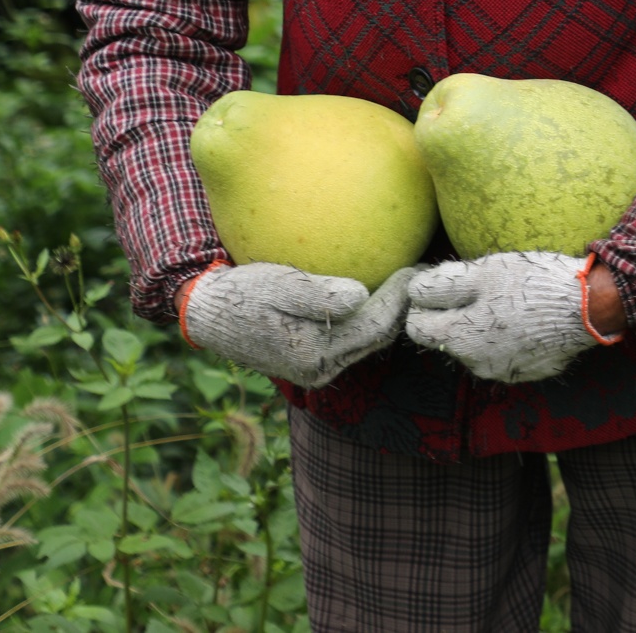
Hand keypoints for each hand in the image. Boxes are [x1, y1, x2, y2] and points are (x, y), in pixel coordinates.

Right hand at [182, 263, 417, 388]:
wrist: (209, 314)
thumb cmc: (242, 294)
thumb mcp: (276, 286)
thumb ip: (317, 294)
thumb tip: (361, 295)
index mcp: (313, 354)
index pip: (373, 327)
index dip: (399, 299)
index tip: (416, 268)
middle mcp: (320, 368)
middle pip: (377, 338)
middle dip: (404, 307)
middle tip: (425, 273)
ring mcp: (318, 366)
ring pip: (368, 340)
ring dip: (390, 313)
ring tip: (410, 280)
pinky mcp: (314, 357)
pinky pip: (353, 337)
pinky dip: (370, 315)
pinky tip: (381, 290)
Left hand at [407, 251, 605, 383]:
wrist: (588, 307)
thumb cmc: (533, 284)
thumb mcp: (484, 272)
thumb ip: (443, 284)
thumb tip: (414, 289)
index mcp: (459, 339)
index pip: (417, 327)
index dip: (425, 302)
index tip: (443, 284)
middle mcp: (476, 364)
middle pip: (447, 338)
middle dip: (454, 315)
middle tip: (481, 288)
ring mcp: (503, 371)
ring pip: (476, 346)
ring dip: (483, 326)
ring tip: (509, 301)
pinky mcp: (527, 372)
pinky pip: (504, 353)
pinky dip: (508, 337)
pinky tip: (527, 317)